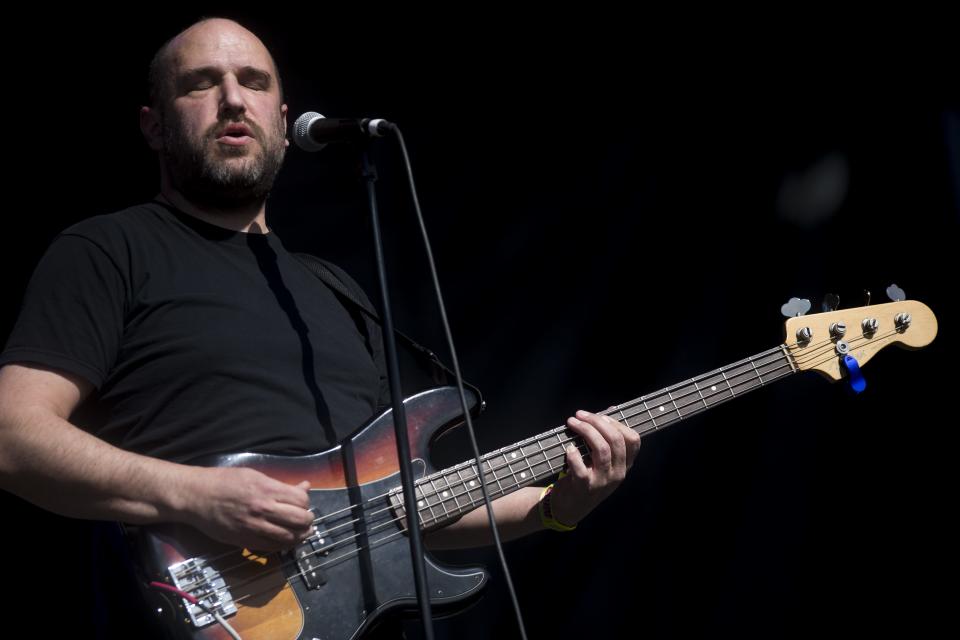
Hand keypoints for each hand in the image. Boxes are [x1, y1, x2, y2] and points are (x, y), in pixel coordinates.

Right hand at [180, 466, 313, 550]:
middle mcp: (263, 509)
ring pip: (289, 537)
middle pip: (300, 520)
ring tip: (301, 532)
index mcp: (267, 489)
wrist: (197, 497)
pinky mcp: (245, 541)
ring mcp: (254, 527)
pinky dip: (284, 546)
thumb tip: (305, 487)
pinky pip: (272, 548)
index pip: (301, 500)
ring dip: (300, 536)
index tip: (303, 504)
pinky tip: (286, 541)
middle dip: (308, 521)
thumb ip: (281, 485)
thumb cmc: (225, 481)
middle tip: (307, 520)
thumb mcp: (255, 475)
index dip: (306, 503)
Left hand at [549, 409, 640, 525]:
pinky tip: (568, 448)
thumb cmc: (585, 477)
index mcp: (624, 465)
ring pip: (601, 449)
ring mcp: (603, 482)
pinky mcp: (585, 488)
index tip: (601, 415)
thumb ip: (606, 439)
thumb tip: (610, 411)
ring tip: (572, 423)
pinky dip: (574, 455)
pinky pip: (581, 468)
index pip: (633, 440)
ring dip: (585, 431)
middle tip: (580, 415)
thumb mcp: (602, 462)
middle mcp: (618, 473)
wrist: (569, 508)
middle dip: (597, 421)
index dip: (617, 423)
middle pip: (615, 440)